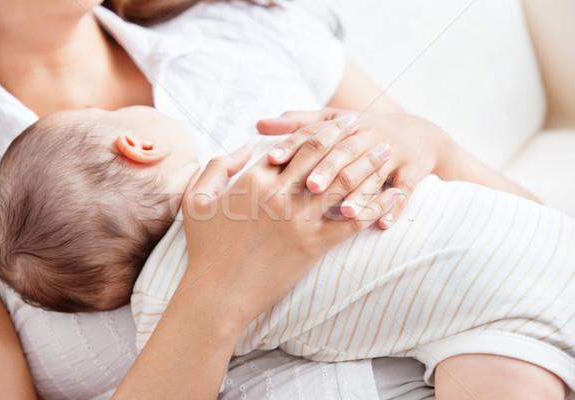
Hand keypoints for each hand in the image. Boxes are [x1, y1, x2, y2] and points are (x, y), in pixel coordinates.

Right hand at [180, 144, 400, 328]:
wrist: (218, 294)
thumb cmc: (205, 248)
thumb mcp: (196, 199)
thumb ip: (218, 166)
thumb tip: (249, 148)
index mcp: (255, 181)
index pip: (296, 145)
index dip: (321, 129)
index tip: (339, 121)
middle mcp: (281, 195)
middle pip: (324, 156)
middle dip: (349, 137)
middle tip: (368, 125)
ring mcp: (300, 221)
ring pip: (343, 184)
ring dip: (368, 165)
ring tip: (386, 151)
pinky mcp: (314, 246)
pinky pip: (352, 222)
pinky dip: (375, 206)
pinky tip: (392, 197)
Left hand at [257, 108, 453, 228]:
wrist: (416, 134)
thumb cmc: (361, 132)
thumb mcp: (331, 121)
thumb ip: (296, 124)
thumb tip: (258, 125)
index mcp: (342, 124)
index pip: (314, 132)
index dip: (292, 144)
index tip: (272, 160)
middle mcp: (367, 135)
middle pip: (345, 151)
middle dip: (328, 169)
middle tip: (310, 188)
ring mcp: (393, 152)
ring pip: (375, 174)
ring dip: (360, 193)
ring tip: (343, 211)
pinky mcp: (413, 169)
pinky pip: (406, 190)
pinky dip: (396, 207)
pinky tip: (384, 225)